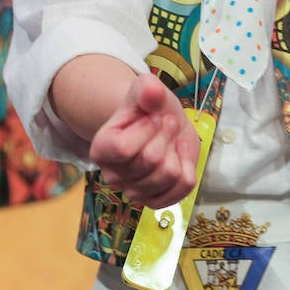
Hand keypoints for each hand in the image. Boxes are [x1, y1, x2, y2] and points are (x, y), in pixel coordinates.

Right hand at [88, 72, 200, 208]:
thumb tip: (152, 89)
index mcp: (101, 148)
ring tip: (171, 139)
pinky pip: (181, 190)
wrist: (161, 125)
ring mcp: (134, 191)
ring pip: (168, 175)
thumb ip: (147, 89)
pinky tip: (180, 157)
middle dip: (167, 134)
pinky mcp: (156, 200)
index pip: (123, 148)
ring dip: (177, 150)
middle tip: (167, 123)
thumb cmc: (149, 109)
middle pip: (151, 160)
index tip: (154, 116)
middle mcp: (113, 175)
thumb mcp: (146, 91)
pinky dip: (188, 169)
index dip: (147, 128)